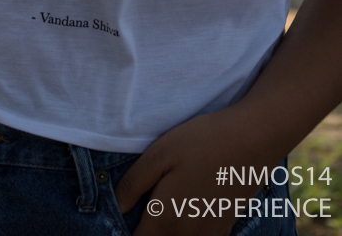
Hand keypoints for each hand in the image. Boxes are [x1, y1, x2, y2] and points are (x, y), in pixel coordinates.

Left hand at [115, 107, 280, 234]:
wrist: (253, 140)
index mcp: (165, 220)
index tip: (126, 210)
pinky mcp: (224, 229)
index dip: (124, 228)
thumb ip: (132, 185)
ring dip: (165, 231)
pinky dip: (185, 231)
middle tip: (142, 203)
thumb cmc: (202, 142)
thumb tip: (115, 208)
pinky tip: (185, 206)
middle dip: (145, 230)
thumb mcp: (159, 154)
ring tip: (162, 204)